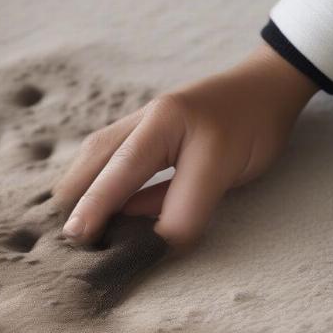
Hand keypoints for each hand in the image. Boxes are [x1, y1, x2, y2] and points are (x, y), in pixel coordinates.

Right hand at [54, 44, 318, 248]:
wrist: (268, 87)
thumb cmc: (252, 125)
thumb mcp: (224, 170)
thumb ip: (186, 209)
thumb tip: (153, 245)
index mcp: (160, 123)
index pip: (120, 171)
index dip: (97, 207)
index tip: (77, 237)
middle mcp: (143, 121)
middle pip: (93, 157)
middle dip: (74, 194)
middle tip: (64, 234)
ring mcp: (145, 126)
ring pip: (99, 157)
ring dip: (84, 188)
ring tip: (73, 220)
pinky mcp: (152, 137)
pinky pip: (117, 161)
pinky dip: (104, 184)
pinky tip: (103, 204)